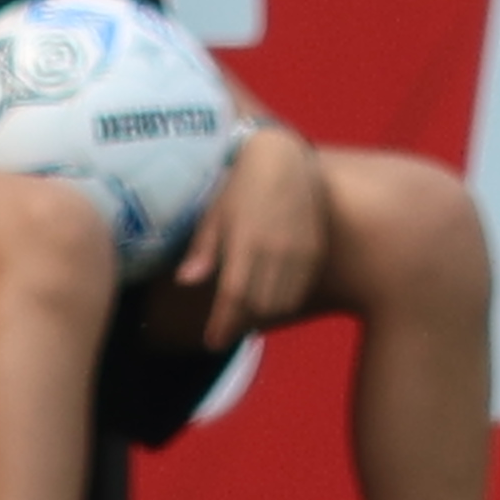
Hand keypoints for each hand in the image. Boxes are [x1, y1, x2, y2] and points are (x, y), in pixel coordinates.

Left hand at [174, 120, 324, 350]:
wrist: (283, 158)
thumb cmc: (240, 184)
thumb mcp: (215, 213)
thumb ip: (203, 249)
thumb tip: (185, 282)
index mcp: (245, 241)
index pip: (234, 296)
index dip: (223, 324)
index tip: (213, 341)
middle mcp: (275, 249)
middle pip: (259, 306)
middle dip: (241, 322)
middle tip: (226, 327)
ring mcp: (298, 250)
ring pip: (282, 302)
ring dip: (263, 314)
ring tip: (246, 315)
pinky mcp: (314, 249)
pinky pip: (300, 289)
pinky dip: (285, 301)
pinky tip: (270, 298)